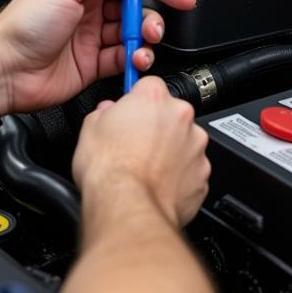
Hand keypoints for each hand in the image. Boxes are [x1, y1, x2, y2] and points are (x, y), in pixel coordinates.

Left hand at [0, 0, 194, 113]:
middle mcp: (90, 11)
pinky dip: (135, 61)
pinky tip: (135, 60)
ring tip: (142, 45)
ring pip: (133, 36)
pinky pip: (124, 61)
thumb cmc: (23, 25)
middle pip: (136, 8)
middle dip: (153, 16)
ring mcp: (91, 39)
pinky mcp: (92, 66)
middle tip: (152, 26)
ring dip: (145, 40)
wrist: (4, 68)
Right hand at [71, 75, 210, 227]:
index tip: (132, 108)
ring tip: (144, 168)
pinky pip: (190, 171)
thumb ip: (103, 112)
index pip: (150, 84)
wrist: (128, 208)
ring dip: (169, 151)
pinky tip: (156, 184)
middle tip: (134, 143)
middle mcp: (181, 118)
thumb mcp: (89, 128)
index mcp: (154, 98)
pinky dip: (177, 176)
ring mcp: (195, 148)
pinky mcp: (202, 177)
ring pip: (184, 143)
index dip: (138, 99)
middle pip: (171, 113)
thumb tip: (106, 113)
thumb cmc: (110, 170)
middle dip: (157, 125)